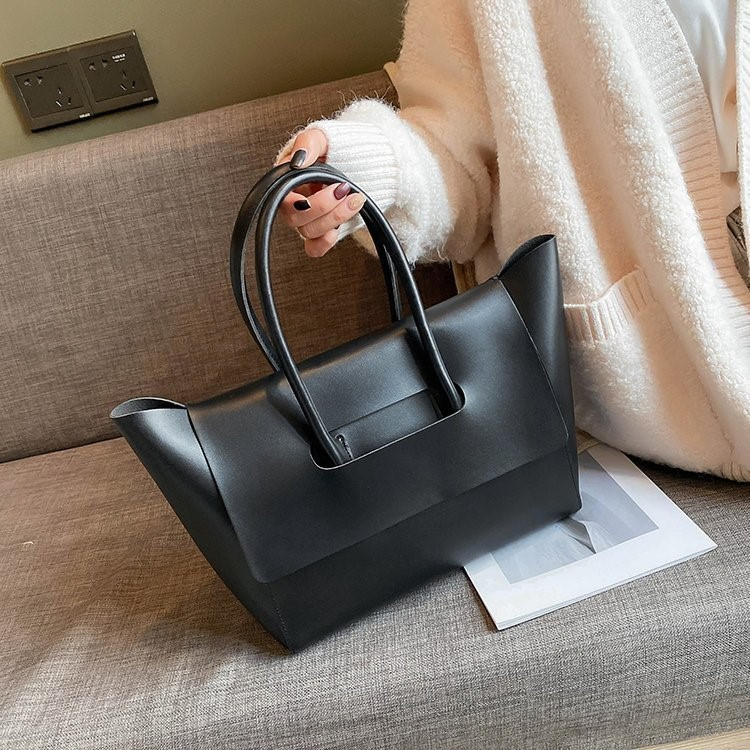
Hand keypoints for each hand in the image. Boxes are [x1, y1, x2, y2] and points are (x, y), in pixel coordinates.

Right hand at [276, 128, 365, 257]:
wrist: (364, 161)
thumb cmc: (339, 147)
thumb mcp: (323, 137)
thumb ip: (308, 143)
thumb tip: (297, 161)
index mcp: (285, 178)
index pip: (278, 196)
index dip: (296, 198)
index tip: (320, 184)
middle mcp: (292, 201)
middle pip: (294, 217)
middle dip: (322, 206)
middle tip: (344, 189)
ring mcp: (306, 218)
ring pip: (308, 232)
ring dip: (334, 218)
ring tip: (355, 198)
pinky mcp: (320, 232)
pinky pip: (314, 248)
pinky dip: (326, 241)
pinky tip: (340, 225)